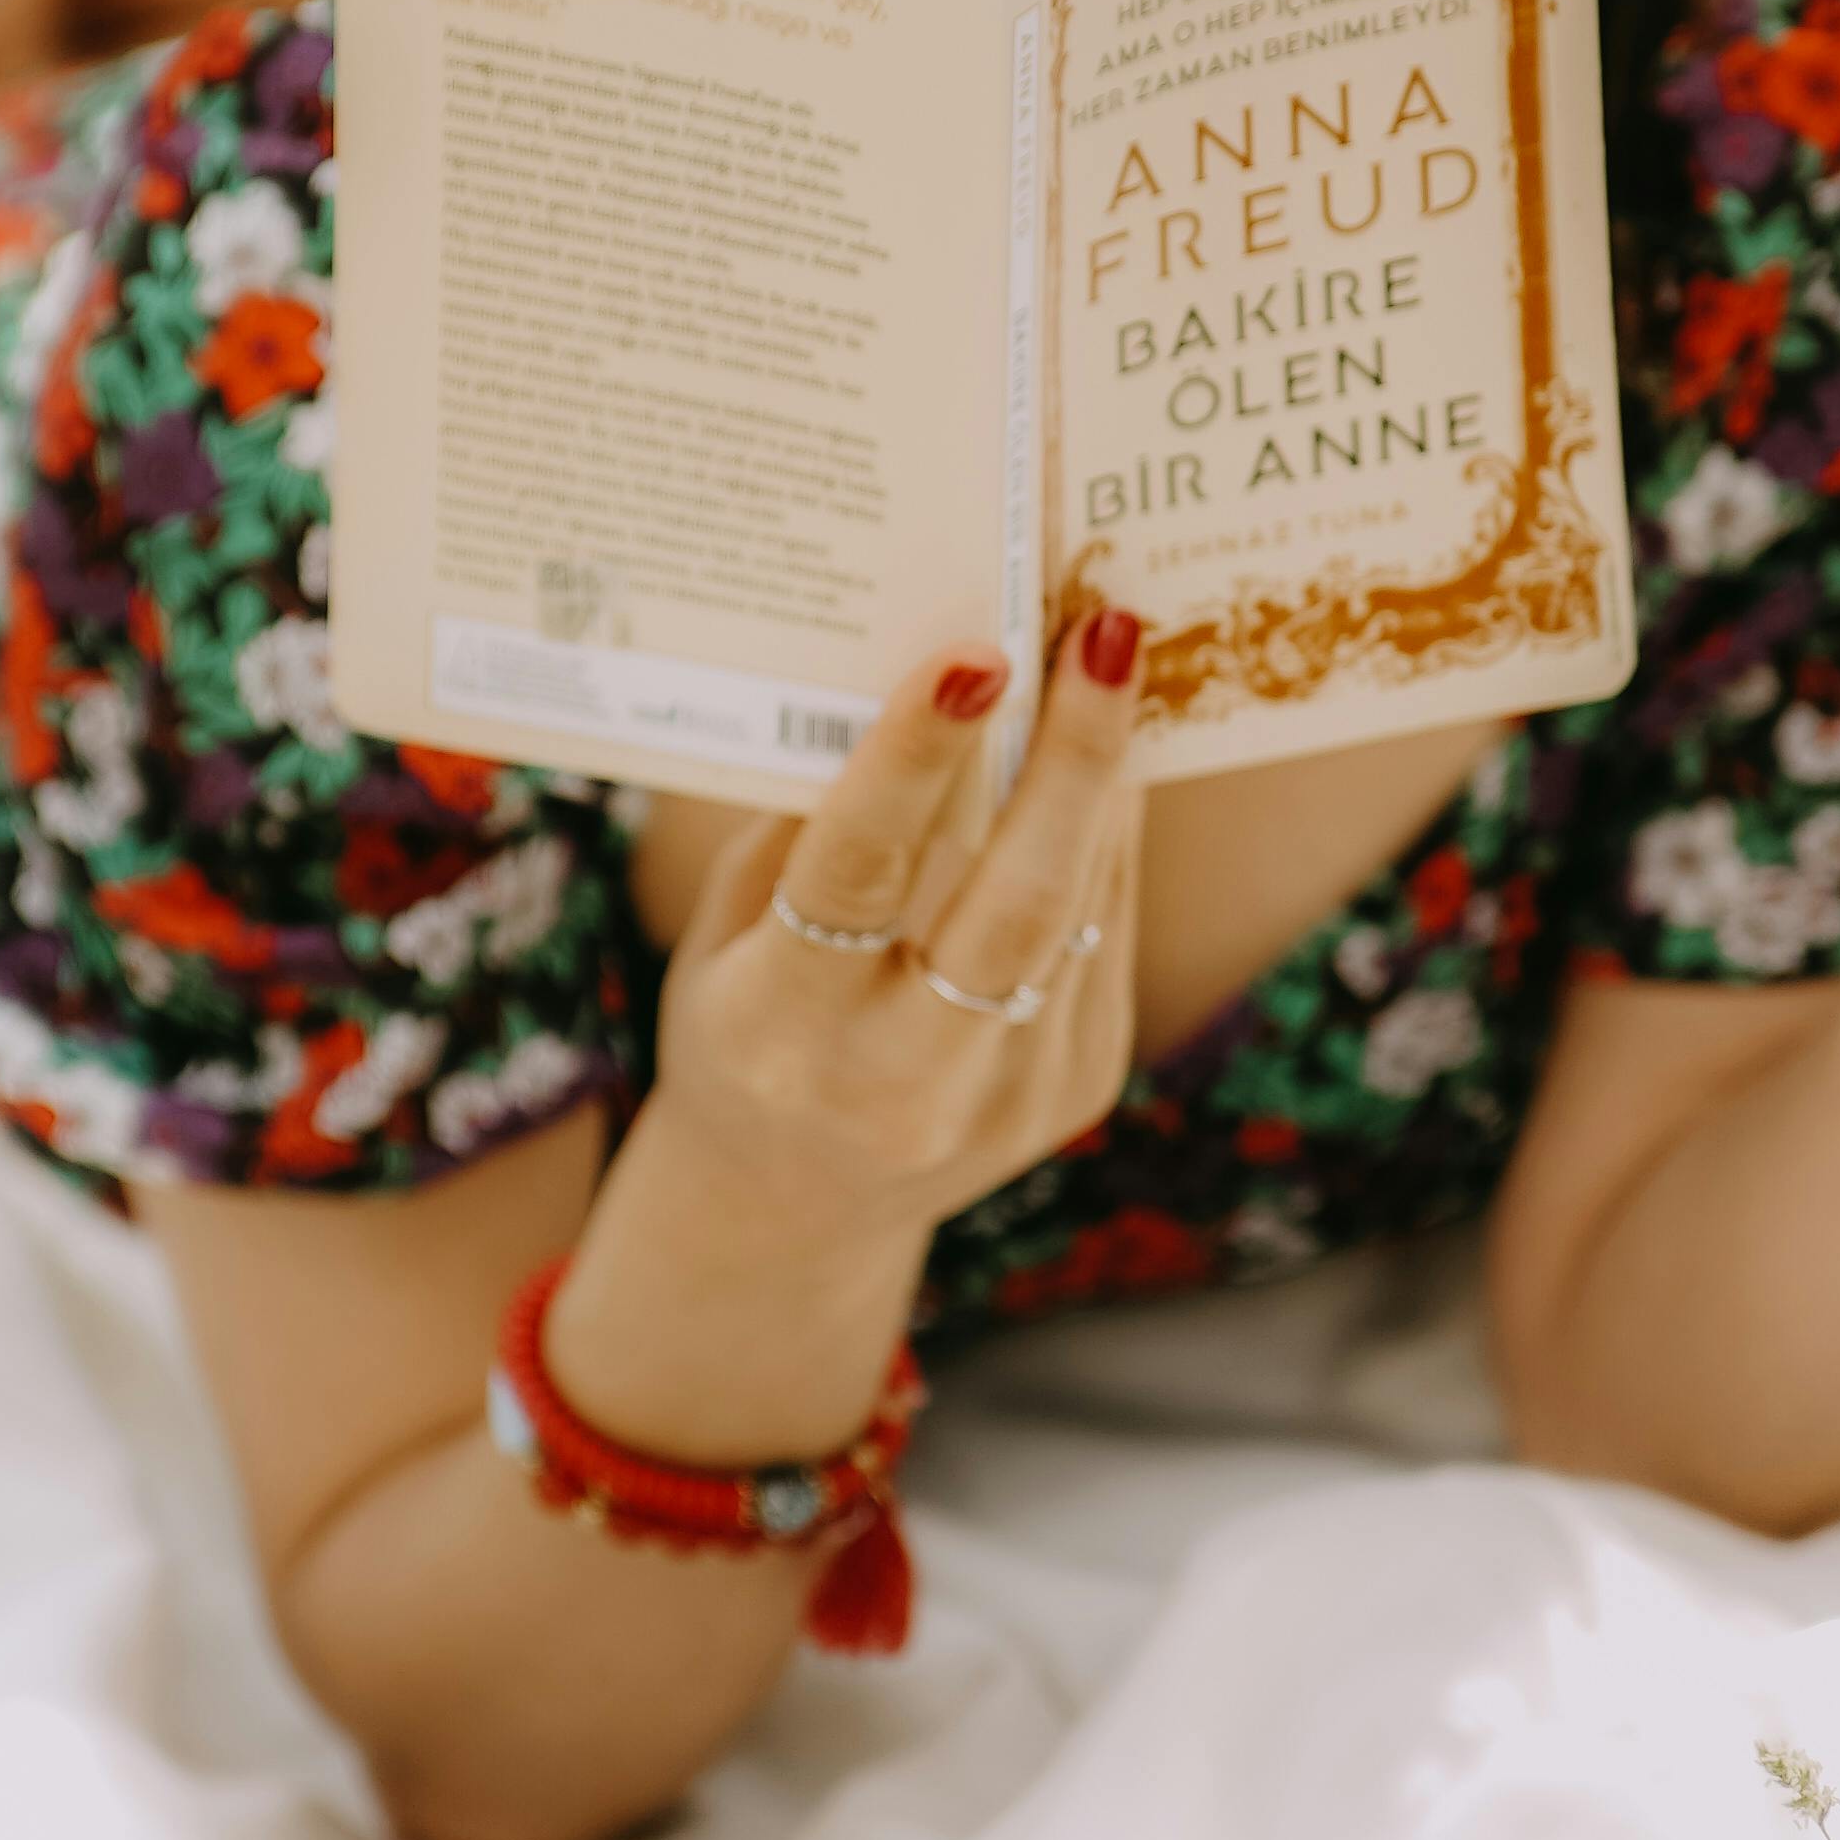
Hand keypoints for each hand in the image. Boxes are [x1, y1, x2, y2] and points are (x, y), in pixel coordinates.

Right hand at [643, 610, 1148, 1247]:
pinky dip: (1106, 836)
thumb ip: (811, 824)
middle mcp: (899, 1081)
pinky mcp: (1076, 1093)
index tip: (972, 653)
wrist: (794, 1208)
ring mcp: (1006, 1101)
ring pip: (1080, 910)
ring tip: (1110, 658)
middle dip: (1070, 754)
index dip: (916, 756)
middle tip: (1101, 631)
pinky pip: (1105, 935)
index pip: (859, 873)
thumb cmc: (743, 1027)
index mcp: (781, 1032)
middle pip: (1016, 902)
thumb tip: (913, 667)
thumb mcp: (729, 934)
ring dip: (1104, 775)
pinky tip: (1102, 759)